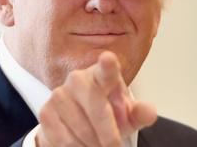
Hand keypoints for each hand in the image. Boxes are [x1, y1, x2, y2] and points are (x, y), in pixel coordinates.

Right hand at [36, 51, 156, 146]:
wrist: (79, 123)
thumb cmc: (107, 114)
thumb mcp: (127, 115)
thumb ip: (139, 113)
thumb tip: (149, 112)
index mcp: (102, 75)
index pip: (106, 70)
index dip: (107, 65)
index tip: (108, 59)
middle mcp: (78, 79)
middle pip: (97, 109)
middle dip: (109, 135)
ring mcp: (59, 94)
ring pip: (82, 130)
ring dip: (94, 145)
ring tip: (99, 145)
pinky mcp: (46, 112)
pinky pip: (65, 140)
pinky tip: (84, 145)